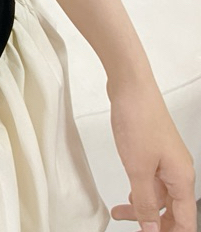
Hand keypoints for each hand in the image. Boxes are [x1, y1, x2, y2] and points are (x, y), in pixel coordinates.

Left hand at [107, 78, 196, 230]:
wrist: (130, 87)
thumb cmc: (138, 121)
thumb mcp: (138, 168)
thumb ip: (145, 201)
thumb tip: (151, 229)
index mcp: (182, 179)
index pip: (185, 222)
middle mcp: (179, 171)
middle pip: (173, 210)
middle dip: (154, 223)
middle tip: (133, 229)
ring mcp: (166, 159)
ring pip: (160, 194)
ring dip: (142, 206)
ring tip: (119, 213)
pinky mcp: (153, 149)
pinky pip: (151, 179)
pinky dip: (140, 189)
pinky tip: (128, 193)